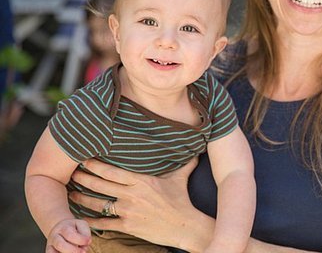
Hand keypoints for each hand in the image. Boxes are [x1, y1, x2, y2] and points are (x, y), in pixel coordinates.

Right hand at [46, 218, 90, 252]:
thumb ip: (85, 233)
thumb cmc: (74, 228)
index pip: (70, 234)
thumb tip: (87, 244)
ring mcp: (50, 245)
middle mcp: (54, 236)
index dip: (80, 239)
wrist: (60, 228)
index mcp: (63, 227)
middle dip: (73, 250)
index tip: (88, 242)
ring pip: (52, 252)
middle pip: (60, 244)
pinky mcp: (49, 251)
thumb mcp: (81, 225)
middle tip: (83, 251)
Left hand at [67, 158, 211, 248]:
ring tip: (71, 193)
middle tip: (71, 173)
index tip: (84, 159)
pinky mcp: (127, 227)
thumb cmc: (181, 201)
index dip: (96, 165)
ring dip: (82, 198)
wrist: (184, 226)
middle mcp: (132, 195)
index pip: (113, 171)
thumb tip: (195, 149)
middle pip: (101, 185)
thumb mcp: (180, 178)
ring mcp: (128, 211)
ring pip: (98, 203)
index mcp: (142, 181)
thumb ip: (183, 162)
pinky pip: (104, 223)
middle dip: (84, 178)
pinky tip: (81, 218)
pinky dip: (90, 222)